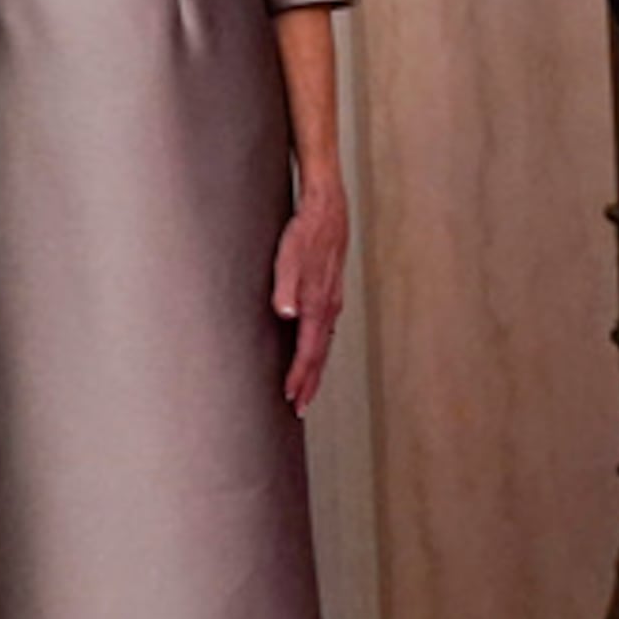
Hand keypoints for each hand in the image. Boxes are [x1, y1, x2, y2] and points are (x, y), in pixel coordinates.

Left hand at [272, 174, 350, 409]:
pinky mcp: (331, 292)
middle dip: (310, 383)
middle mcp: (329, 307)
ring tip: (306, 389)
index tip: (291, 397)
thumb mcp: (288, 257)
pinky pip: (326, 331)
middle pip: (320, 355)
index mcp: (318, 303)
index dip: (300, 376)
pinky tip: (314, 351)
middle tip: (299, 408)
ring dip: (315, 369)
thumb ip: (285, 286)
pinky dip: (319, 349)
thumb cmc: (304, 232)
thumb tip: (285, 313)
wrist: (327, 209)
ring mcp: (333, 301)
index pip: (308, 350)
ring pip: (325, 344)